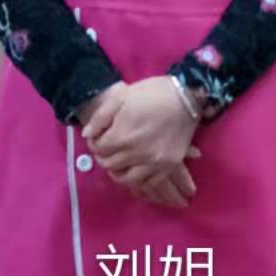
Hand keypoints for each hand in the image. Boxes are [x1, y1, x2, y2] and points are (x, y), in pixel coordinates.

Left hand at [81, 76, 200, 203]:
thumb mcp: (121, 96)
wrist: (187, 96)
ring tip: (120, 162)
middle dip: (104, 157)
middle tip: (108, 149)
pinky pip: (149, 182)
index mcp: (122, 135)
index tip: (98, 138)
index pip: (99, 149)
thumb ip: (101, 117)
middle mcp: (136, 153)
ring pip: (128, 180)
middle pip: (110, 165)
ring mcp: (154, 162)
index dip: (95, 143)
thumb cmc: (152, 92)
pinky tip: (137, 170)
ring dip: (119, 172)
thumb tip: (88, 135)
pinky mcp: (168, 165)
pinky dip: (139, 180)